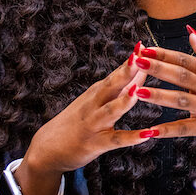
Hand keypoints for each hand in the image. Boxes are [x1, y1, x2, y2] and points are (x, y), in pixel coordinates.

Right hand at [11, 45, 148, 194]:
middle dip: (126, 71)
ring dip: (124, 101)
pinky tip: (148, 134)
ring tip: (139, 91)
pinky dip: (132, 137)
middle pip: (111, 85)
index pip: (116, 73)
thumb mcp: (96, 100)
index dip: (130, 60)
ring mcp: (94, 124)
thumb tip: (143, 68)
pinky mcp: (96, 143)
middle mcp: (94, 104)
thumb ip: (120, 87)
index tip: (143, 45)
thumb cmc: (78, 121)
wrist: (46, 150)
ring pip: (110, 111)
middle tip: (142, 56)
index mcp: (97, 92)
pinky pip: (116, 140)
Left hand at [131, 26, 195, 178]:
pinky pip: (185, 128)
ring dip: (157, 95)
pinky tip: (150, 131)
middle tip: (135, 61)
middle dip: (156, 68)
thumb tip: (190, 33)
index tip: (144, 47)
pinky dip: (167, 130)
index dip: (164, 53)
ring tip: (136, 90)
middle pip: (180, 75)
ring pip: (180, 100)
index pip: (186, 59)